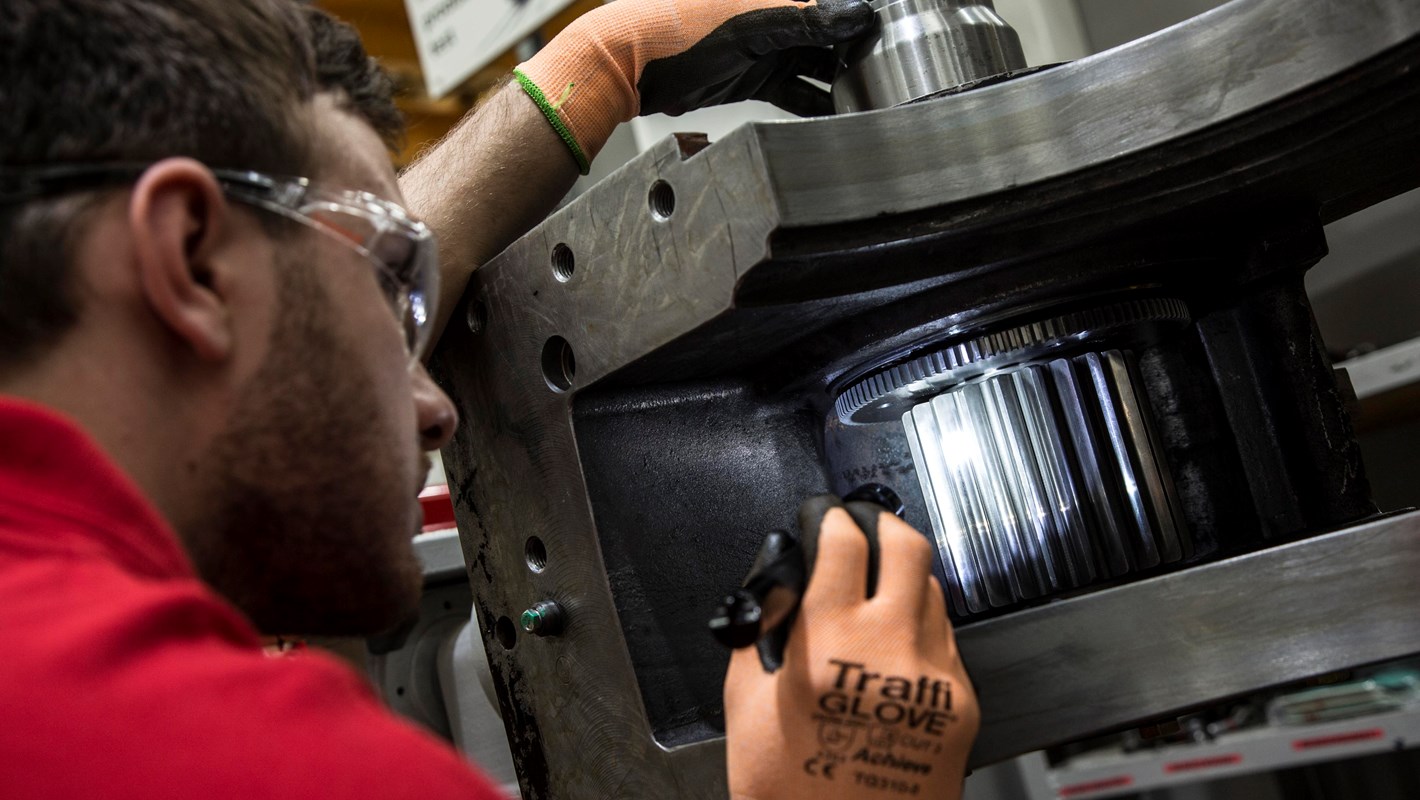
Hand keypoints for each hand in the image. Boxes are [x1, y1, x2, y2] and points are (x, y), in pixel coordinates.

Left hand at [514, 0, 873, 170]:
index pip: (832, 3)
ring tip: (870, 100)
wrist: (629, 62)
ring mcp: (764, 47)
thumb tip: (858, 14)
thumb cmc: (676, 26)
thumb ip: (806, 19)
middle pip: (830, 34)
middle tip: (891, 74)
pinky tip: (836, 116)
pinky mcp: (752, 78)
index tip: (893, 35)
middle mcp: (773, 13)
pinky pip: (794, 91)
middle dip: (858, 53)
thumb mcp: (750, 21)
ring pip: (816, 65)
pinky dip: (814, 104)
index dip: (863, 17)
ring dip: (840, 83)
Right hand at [723, 497, 979, 799]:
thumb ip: (762, 630)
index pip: (844, 540)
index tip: (823, 515)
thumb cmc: (787, 793)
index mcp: (829, 644)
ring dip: (903, 577)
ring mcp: (935, 677)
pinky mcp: (962, 704)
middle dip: (880, 524)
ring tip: (875, 590)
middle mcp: (891, 650)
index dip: (831, 516)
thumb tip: (780, 581)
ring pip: (933, 589)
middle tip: (860, 527)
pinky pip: (946, 640)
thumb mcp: (745, 703)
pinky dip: (920, 627)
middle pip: (907, 546)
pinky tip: (893, 646)